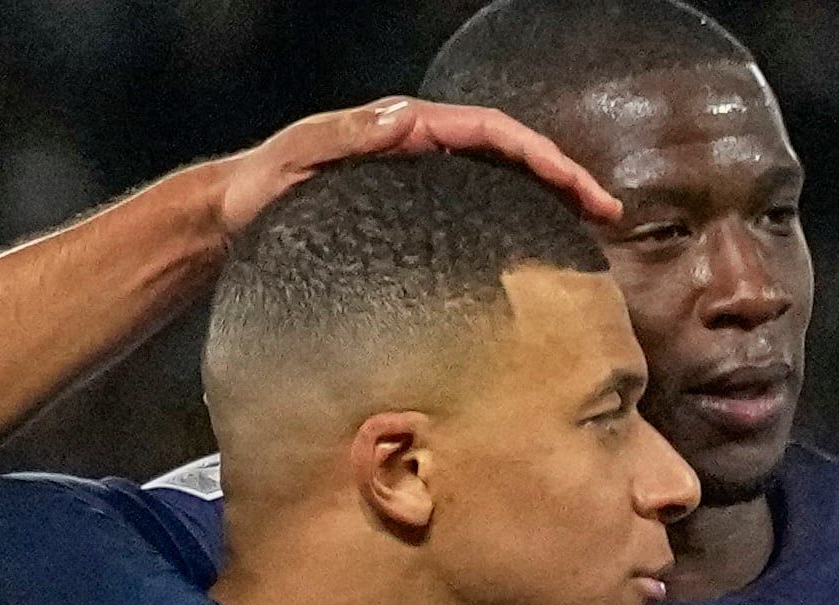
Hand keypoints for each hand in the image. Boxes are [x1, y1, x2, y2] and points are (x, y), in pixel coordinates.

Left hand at [209, 98, 622, 238]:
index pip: (489, 133)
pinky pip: (474, 208)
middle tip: (607, 213)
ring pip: (499, 181)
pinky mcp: (410, 213)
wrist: (231, 213)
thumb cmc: (259, 187)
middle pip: (508, 154)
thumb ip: (345, 137)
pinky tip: (535, 252)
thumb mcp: (296, 156)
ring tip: (590, 232)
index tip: (577, 185)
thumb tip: (407, 119)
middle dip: (563, 177)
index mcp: (403, 129)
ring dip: (548, 200)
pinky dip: (513, 221)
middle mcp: (418, 148)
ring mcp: (417, 180)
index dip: (540, 155)